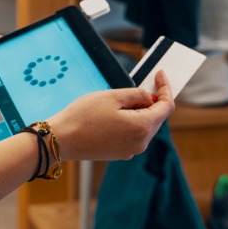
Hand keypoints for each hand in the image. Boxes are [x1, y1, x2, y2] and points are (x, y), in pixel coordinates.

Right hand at [47, 70, 173, 161]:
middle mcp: (141, 143)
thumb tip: (150, 97)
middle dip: (153, 100)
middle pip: (156, 118)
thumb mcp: (112, 97)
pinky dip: (132, 121)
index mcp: (142, 127)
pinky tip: (116, 113)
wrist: (61, 140)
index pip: (166, 107)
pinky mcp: (120, 153)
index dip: (165, 89)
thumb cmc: (83, 116)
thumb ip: (137, 95)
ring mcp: (130, 150)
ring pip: (145, 126)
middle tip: (145, 82)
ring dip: (141, 111)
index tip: (159, 75)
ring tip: (124, 98)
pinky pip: (133, 134)